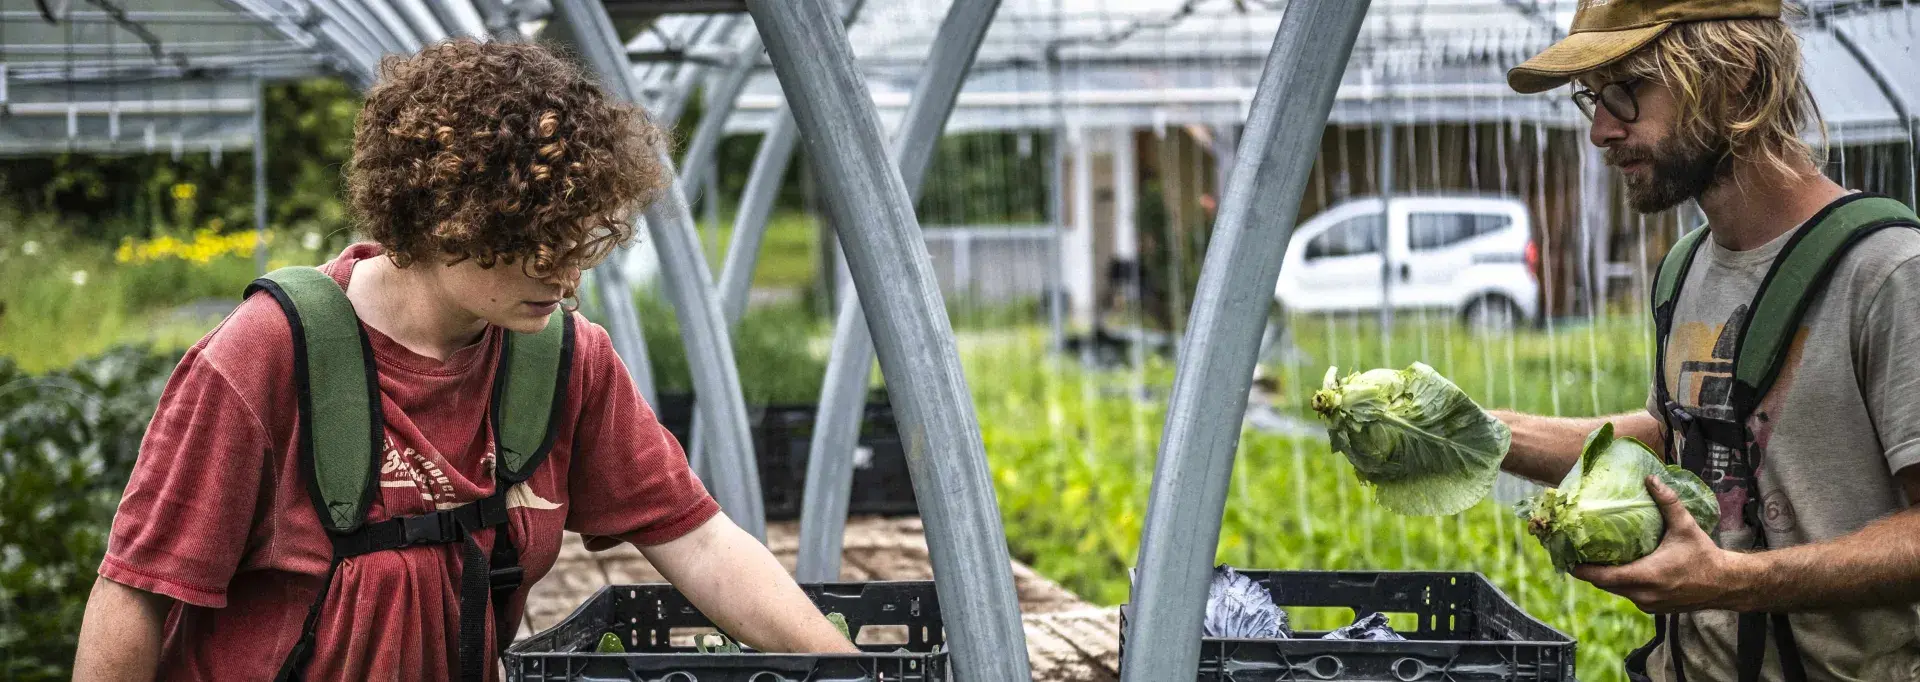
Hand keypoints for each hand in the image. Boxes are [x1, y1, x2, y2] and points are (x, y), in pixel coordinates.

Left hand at [1571, 475, 1757, 613]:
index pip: (1603, 577)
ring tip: (1592, 559)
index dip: (1582, 570)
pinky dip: (1620, 584)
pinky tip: (1617, 568)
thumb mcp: (1685, 526)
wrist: (1726, 584)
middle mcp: (1644, 594)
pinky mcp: (1653, 607)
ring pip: (1616, 591)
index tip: (1567, 558)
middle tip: (1575, 553)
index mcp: (1647, 575)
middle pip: (1604, 585)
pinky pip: (1628, 595)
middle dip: (1589, 571)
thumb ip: (1667, 502)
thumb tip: (1651, 478)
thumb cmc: (1703, 555)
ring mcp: (1648, 603)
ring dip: (1604, 578)